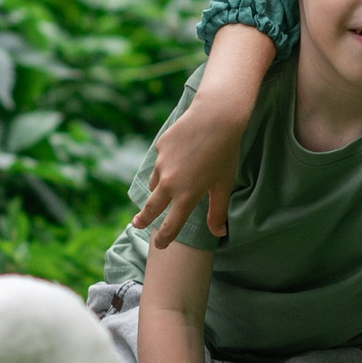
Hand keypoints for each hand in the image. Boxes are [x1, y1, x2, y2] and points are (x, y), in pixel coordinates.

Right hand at [132, 98, 244, 247]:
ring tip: (164, 191)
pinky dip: (165, 166)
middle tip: (136, 224)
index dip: (165, 238)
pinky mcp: (160, 146)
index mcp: (186, 196)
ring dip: (157, 190)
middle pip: (151, 208)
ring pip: (155, 183)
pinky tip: (177, 158)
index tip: (160, 245)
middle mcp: (169, 183)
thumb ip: (218, 211)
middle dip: (144, 219)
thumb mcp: (224, 185)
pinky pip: (160, 162)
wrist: (215, 117)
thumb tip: (219, 233)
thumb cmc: (225, 153)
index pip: (170, 225)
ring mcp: (162, 164)